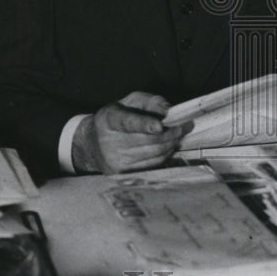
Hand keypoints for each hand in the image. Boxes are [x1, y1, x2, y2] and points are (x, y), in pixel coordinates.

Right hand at [71, 91, 192, 173]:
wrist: (93, 144)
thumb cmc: (117, 118)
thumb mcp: (130, 101)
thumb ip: (150, 101)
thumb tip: (169, 110)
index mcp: (109, 119)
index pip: (128, 123)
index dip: (145, 124)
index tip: (160, 125)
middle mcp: (109, 142)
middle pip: (148, 140)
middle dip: (171, 133)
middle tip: (183, 126)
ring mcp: (116, 160)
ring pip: (154, 154)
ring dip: (171, 144)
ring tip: (176, 135)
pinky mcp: (123, 173)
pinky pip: (153, 165)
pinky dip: (165, 155)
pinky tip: (166, 147)